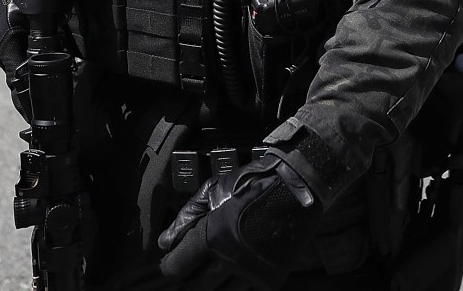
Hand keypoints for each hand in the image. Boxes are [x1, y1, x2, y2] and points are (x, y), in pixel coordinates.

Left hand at [158, 151, 318, 288]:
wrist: (298, 186)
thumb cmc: (254, 182)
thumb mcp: (214, 189)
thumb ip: (186, 216)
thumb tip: (165, 242)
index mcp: (212, 236)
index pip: (176, 268)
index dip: (170, 266)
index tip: (172, 262)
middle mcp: (230, 259)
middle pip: (194, 287)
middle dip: (189, 279)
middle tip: (192, 269)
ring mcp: (252, 272)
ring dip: (213, 285)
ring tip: (215, 271)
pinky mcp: (271, 278)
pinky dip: (237, 284)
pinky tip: (237, 271)